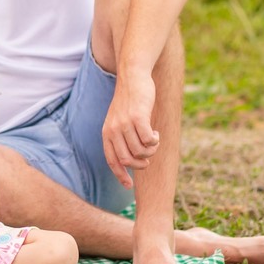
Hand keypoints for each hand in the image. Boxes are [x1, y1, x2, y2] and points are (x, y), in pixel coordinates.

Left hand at [101, 71, 159, 189]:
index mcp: (107, 132)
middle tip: (149, 155)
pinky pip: (148, 140)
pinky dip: (155, 140)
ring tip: (153, 139)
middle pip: (128, 160)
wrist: (132, 77)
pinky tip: (156, 132)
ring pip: (141, 151)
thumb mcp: (119, 120)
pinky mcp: (138, 117)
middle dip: (141, 164)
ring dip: (151, 150)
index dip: (120, 175)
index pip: (112, 161)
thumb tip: (131, 160)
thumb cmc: (129, 101)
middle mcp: (113, 130)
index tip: (128, 186)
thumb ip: (121, 137)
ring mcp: (124, 124)